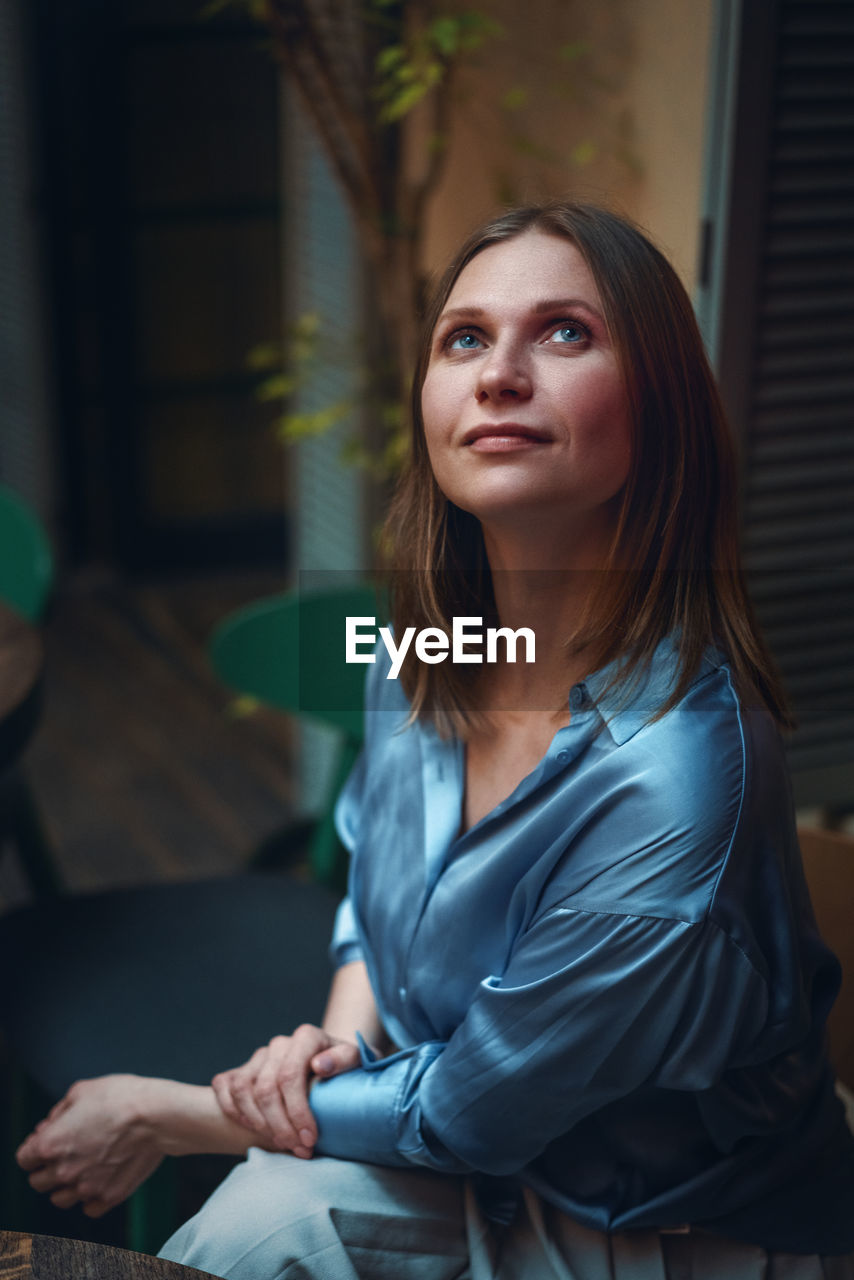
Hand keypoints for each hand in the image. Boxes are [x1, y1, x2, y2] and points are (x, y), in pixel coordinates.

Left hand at [16, 1075, 164, 1216]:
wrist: (157, 1116)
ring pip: (59, 1199)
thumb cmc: (121, 1097)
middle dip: (46, 1167)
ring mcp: (86, 1188)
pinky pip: (88, 1208)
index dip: (34, 1148)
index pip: (24, 1158)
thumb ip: (58, 1112)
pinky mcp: (109, 1197)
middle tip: (65, 1153)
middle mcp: (63, 1171)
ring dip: (66, 1186)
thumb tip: (49, 1126)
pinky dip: (90, 1198)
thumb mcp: (82, 1090)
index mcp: (51, 1145)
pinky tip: (99, 1180)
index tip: (46, 1142)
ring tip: (83, 1168)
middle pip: (38, 1182)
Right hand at [211, 1023, 359, 1155]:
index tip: (310, 1139)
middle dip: (280, 1126)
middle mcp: (280, 1044)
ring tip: (282, 1143)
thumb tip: (320, 1066)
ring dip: (259, 1124)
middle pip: (265, 1089)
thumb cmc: (346, 1070)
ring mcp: (258, 1056)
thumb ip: (344, 1060)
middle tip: (298, 1150)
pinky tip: (255, 1129)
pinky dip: (234, 1113)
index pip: (289, 1075)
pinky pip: (226, 1089)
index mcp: (307, 1036)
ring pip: (243, 1091)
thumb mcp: (358, 1062)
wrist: (332, 1068)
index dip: (296, 1111)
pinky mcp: (241, 1068)